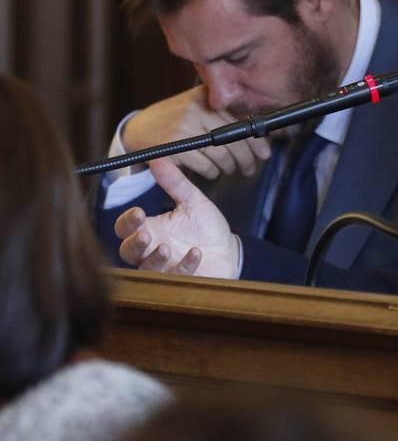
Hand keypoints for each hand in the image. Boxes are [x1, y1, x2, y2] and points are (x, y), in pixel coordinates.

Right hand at [115, 159, 241, 277]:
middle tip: (145, 235)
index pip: (125, 228)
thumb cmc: (205, 229)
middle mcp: (151, 251)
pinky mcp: (181, 281)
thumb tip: (158, 159)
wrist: (229, 251)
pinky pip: (177, 277)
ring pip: (147, 268)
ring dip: (154, 259)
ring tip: (166, 247)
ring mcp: (165, 269)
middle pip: (128, 251)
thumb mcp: (193, 202)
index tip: (139, 212)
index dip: (127, 221)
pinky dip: (185, 265)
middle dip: (134, 243)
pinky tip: (196, 253)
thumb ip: (175, 183)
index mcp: (150, 230)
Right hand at [122, 85, 270, 178]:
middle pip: (233, 139)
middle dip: (246, 157)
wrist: (138, 129)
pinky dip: (213, 172)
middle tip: (250, 168)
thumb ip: (224, 115)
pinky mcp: (174, 147)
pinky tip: (213, 173)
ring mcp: (184, 128)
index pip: (239, 120)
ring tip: (233, 170)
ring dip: (231, 167)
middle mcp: (196, 109)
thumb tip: (260, 132)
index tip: (265, 153)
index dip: (256, 140)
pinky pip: (205, 165)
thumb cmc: (175, 120)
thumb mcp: (197, 107)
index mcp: (205, 97)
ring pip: (221, 154)